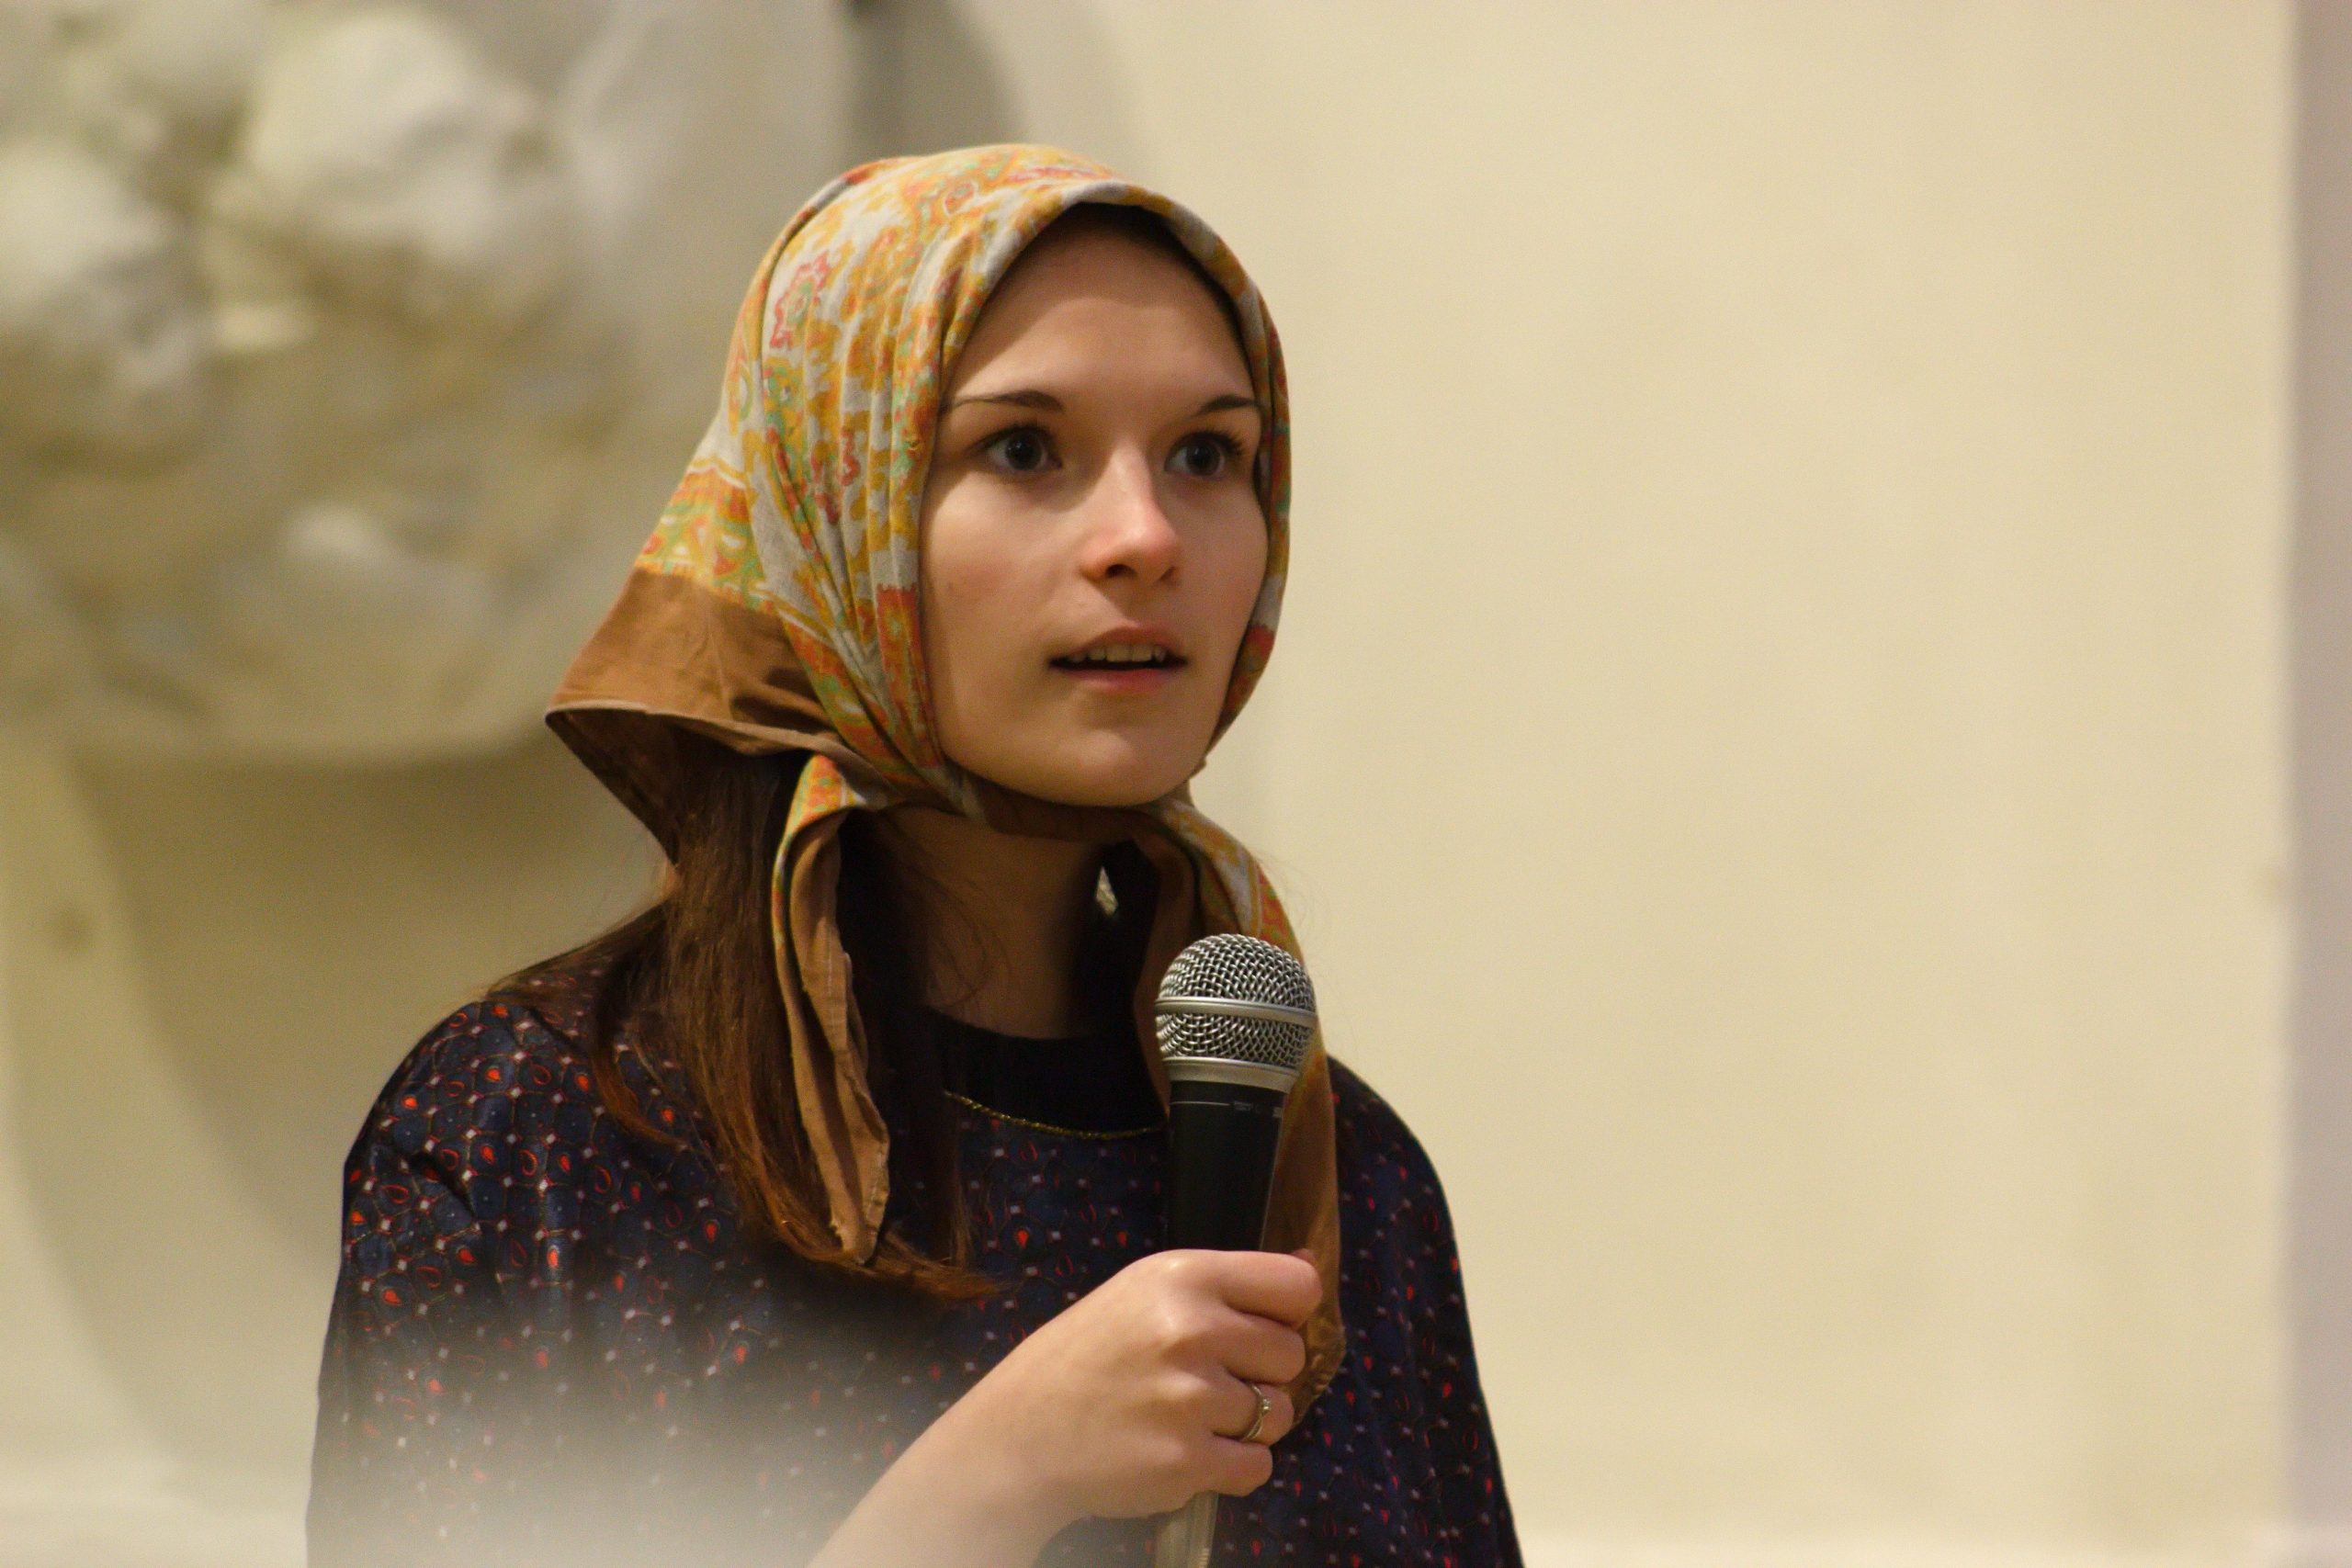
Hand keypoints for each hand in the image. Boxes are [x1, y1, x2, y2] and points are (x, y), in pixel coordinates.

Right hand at [954, 1247, 1316, 1523]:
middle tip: (1207, 1380)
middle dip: (1260, 1374)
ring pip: (1279, 1415)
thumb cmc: (1087, 1356)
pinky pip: (1258, 1466)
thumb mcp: (1144, 1291)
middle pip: (1292, 1355)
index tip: (1258, 1329)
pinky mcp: (1187, 1462)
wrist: (1020, 1434)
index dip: (1287, 1313)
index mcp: (1183, 1276)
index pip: (1296, 1284)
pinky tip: (1185, 1451)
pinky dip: (1231, 1468)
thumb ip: (1227, 1283)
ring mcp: (1190, 1399)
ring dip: (1245, 1424)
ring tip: (1186, 1417)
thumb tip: (1312, 1263)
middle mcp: (1191, 1329)